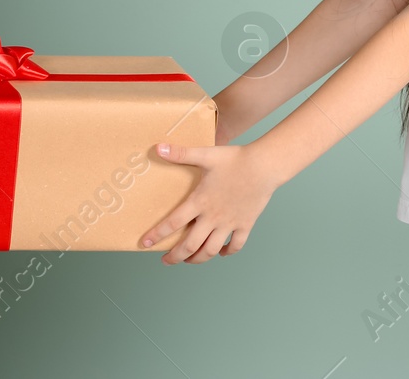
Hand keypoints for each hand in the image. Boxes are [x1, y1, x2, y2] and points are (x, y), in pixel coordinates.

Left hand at [139, 142, 282, 263]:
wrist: (264, 166)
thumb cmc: (235, 159)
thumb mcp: (205, 154)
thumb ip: (180, 153)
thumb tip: (158, 148)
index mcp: (200, 201)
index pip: (173, 223)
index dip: (157, 235)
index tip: (144, 244)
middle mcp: (213, 217)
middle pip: (190, 245)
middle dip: (176, 256)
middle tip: (166, 260)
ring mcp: (230, 223)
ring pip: (211, 250)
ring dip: (198, 258)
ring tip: (189, 260)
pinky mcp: (245, 224)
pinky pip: (236, 245)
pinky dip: (227, 252)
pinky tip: (221, 253)